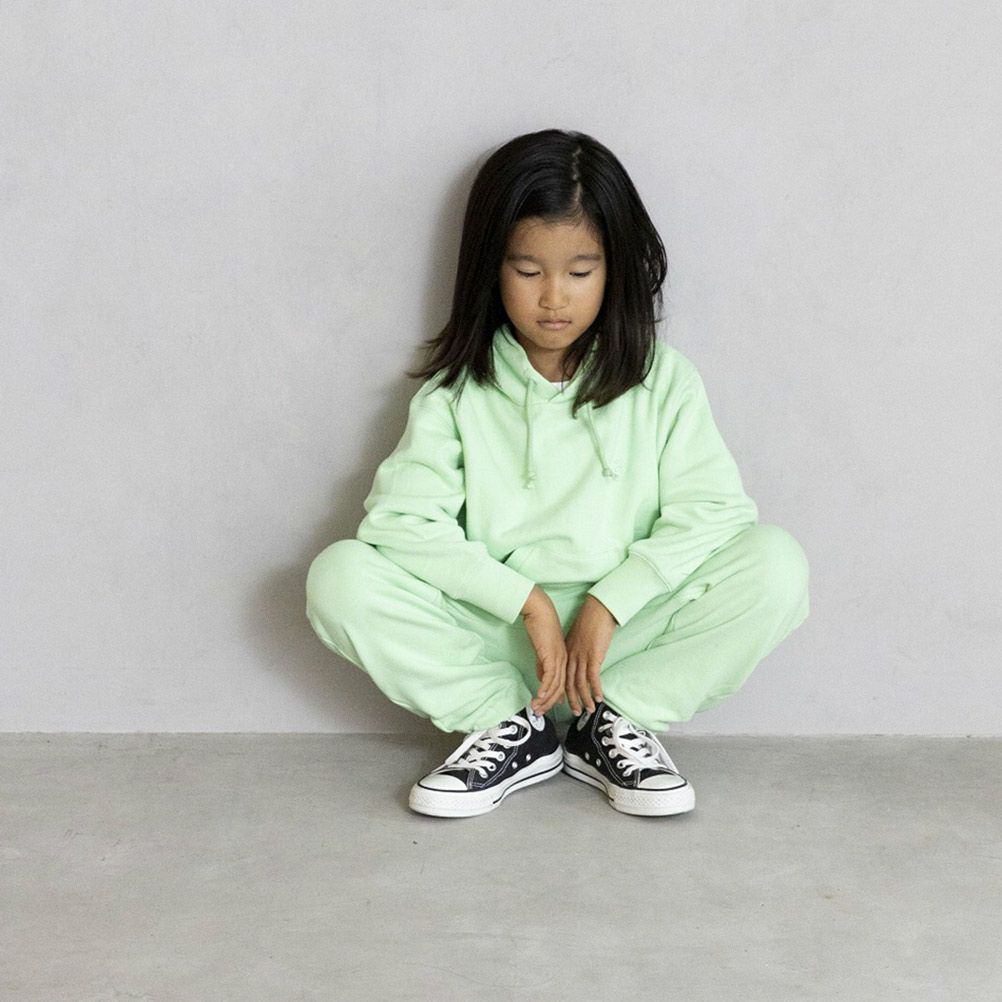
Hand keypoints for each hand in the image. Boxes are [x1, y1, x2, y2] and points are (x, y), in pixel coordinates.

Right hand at [520, 585, 567, 714]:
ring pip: (555, 685)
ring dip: (545, 699)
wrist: (540, 611)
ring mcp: (559, 658)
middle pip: (560, 688)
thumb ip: (543, 664)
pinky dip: (545, 688)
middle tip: (540, 713)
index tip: (548, 708)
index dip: (555, 698)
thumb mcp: (542, 649)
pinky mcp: (552, 655)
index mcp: (564, 659)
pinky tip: (539, 696)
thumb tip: (541, 678)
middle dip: (550, 703)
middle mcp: (564, 660)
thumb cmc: (540, 626)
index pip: (562, 683)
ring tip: (537, 708)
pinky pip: (550, 676)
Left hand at [564, 594, 616, 714]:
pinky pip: (592, 676)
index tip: (564, 701)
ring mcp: (582, 656)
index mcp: (567, 652)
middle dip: (571, 700)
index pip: (562, 675)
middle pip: (568, 682)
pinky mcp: (593, 655)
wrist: (597, 609)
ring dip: (585, 698)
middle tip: (574, 712)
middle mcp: (572, 656)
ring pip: (580, 683)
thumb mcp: (577, 636)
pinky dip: (595, 689)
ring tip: (589, 709)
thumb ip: (575, 648)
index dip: (562, 690)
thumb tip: (577, 658)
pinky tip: (598, 697)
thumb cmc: (590, 620)